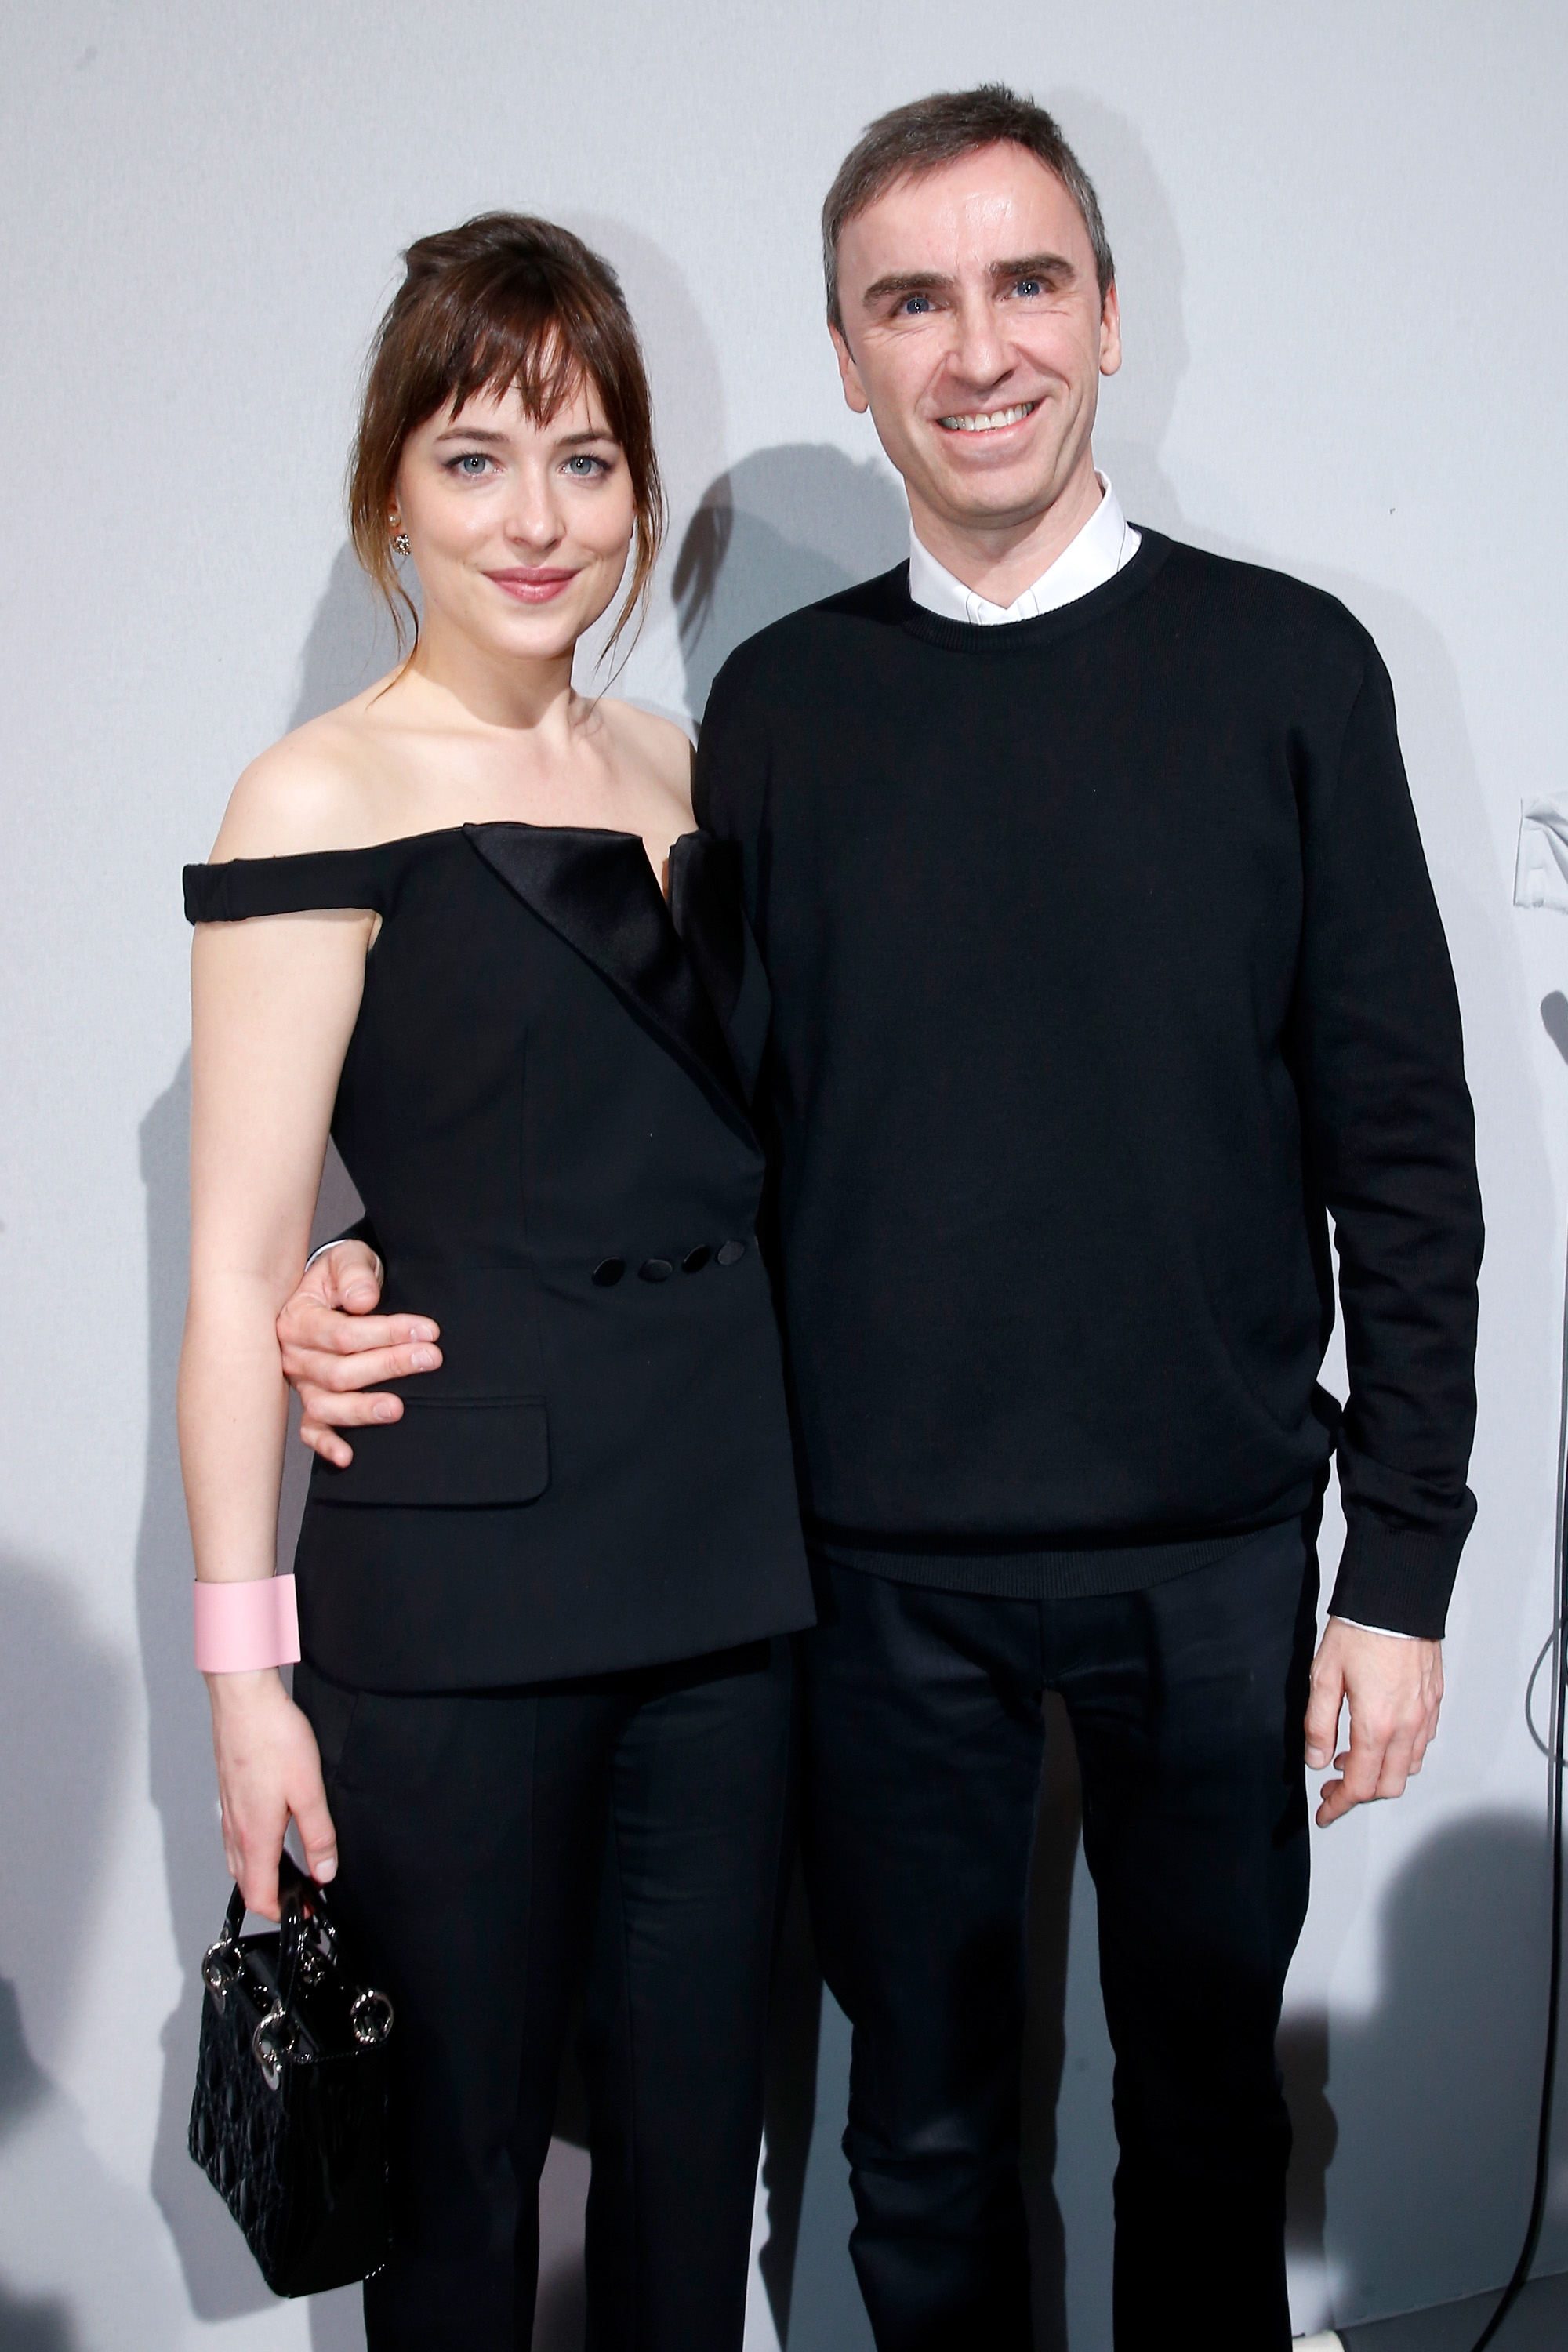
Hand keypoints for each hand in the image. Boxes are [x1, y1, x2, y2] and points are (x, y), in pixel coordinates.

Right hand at [207, 1668, 336, 1917]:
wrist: (244, 1700)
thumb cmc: (272, 1737)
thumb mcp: (309, 1791)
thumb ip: (318, 1836)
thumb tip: (325, 1870)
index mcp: (255, 1836)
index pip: (258, 1895)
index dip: (281, 1912)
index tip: (304, 1911)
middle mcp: (236, 1828)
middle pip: (246, 1881)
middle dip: (272, 1895)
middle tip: (301, 1893)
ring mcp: (229, 1810)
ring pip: (238, 1858)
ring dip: (261, 1872)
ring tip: (290, 1867)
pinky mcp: (229, 1793)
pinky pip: (236, 1835)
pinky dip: (253, 1847)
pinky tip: (270, 1831)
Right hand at [276, 1241, 440, 1466]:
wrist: (332, 1289)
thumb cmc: (343, 1276)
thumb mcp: (348, 1259)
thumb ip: (355, 1274)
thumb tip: (364, 1301)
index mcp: (297, 1318)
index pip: (342, 1334)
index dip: (387, 1334)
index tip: (429, 1330)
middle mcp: (293, 1355)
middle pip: (339, 1371)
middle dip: (388, 1366)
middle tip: (431, 1358)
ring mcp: (300, 1382)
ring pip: (326, 1404)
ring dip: (362, 1410)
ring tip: (399, 1408)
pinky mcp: (311, 1401)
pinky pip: (310, 1429)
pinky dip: (326, 1444)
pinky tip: (347, 1457)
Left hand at [1305, 1619, 1442, 1826]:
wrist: (1396, 1601)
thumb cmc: (1360, 1633)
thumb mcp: (1323, 1677)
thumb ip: (1319, 1724)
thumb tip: (1317, 1760)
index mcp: (1376, 1725)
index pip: (1359, 1785)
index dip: (1339, 1805)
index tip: (1325, 1812)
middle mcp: (1407, 1727)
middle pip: (1388, 1786)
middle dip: (1359, 1793)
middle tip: (1334, 1786)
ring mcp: (1425, 1716)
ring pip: (1408, 1768)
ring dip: (1381, 1774)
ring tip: (1352, 1758)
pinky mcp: (1434, 1703)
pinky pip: (1421, 1744)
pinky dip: (1400, 1754)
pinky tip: (1380, 1739)